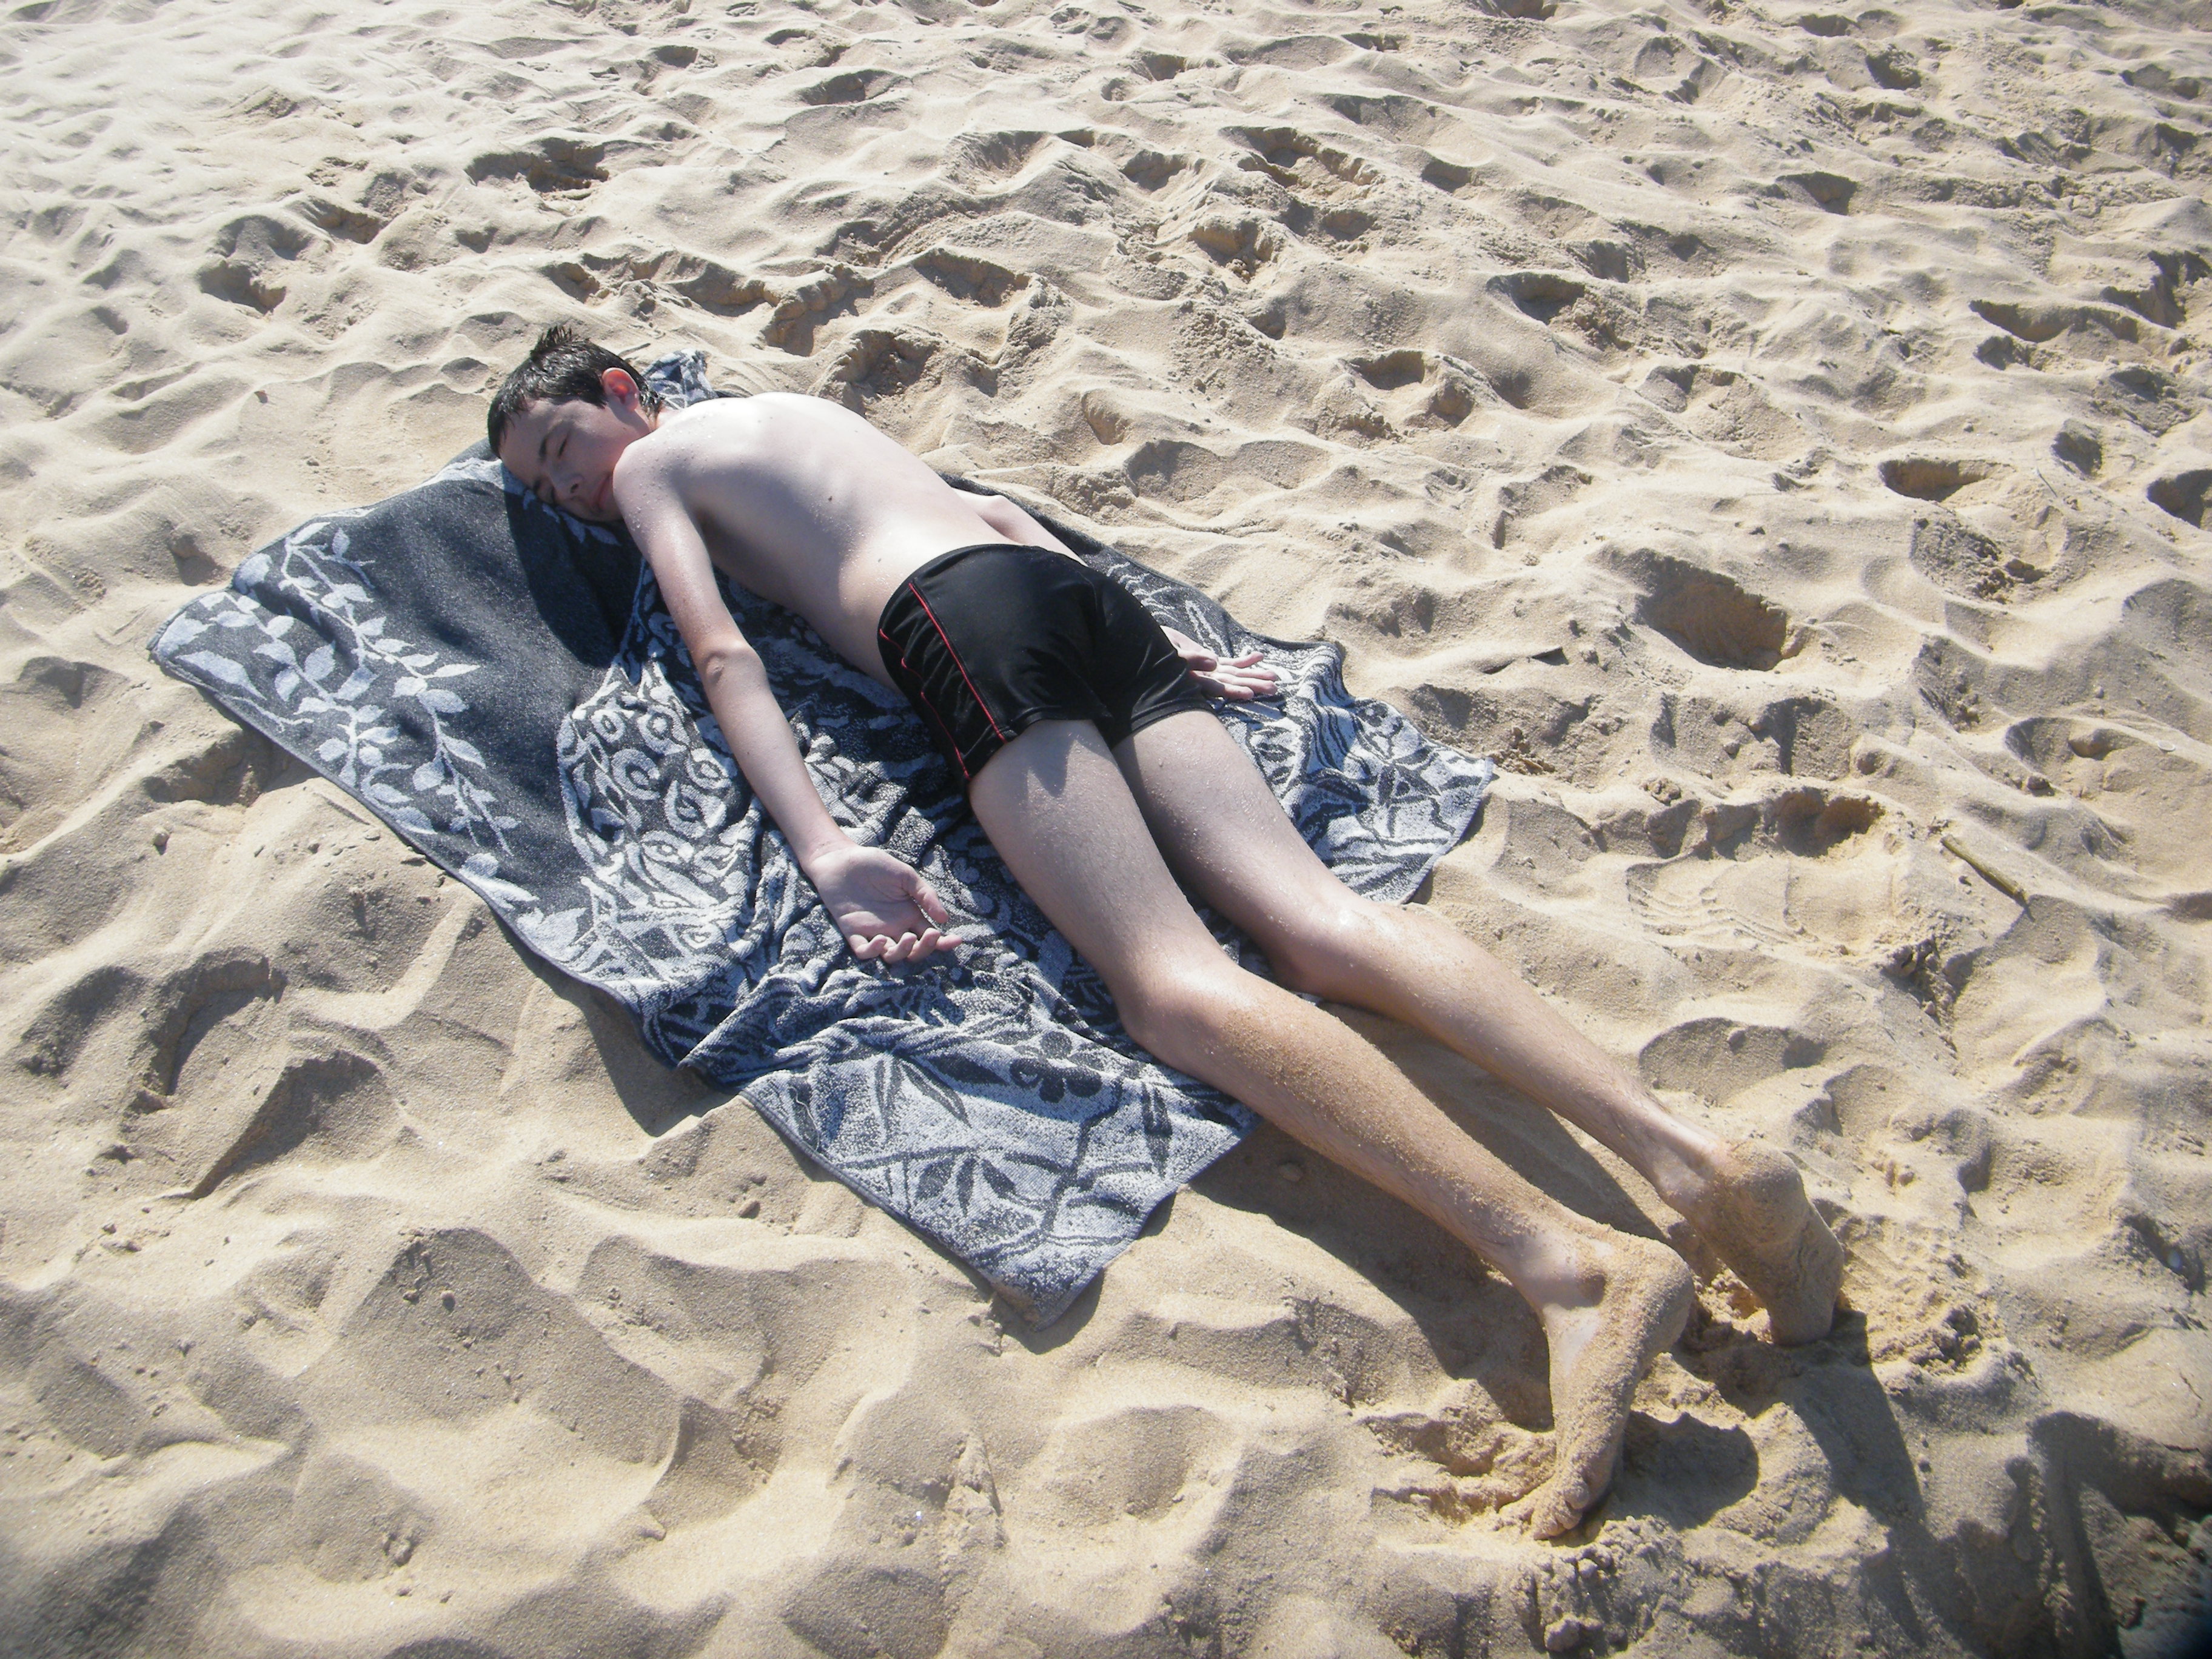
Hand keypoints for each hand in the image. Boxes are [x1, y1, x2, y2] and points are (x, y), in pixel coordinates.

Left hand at [806, 841, 955, 961]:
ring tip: (908, 937)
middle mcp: (894, 928)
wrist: (840, 859)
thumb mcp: (905, 875)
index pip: (929, 936)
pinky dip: (873, 951)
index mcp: (909, 915)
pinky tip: (881, 939)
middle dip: (926, 949)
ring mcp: (873, 932)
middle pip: (913, 951)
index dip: (944, 943)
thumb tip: (944, 919)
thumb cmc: (873, 864)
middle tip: (931, 935)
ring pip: (892, 956)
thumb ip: (925, 895)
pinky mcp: (853, 932)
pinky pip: (863, 951)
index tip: (957, 940)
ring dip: (902, 952)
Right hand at [1164, 627, 1277, 700]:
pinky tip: (1259, 656)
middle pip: (1232, 682)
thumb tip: (1214, 662)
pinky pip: (1229, 662)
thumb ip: (1191, 658)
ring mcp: (1208, 670)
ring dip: (1254, 674)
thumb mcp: (1171, 652)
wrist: (1148, 644)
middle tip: (1274, 688)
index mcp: (1194, 680)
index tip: (1250, 694)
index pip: (1217, 688)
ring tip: (1275, 676)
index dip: (1233, 691)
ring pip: (1235, 674)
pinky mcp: (1208, 660)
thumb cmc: (1155, 651)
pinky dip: (1244, 660)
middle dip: (1253, 684)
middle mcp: (1204, 678)